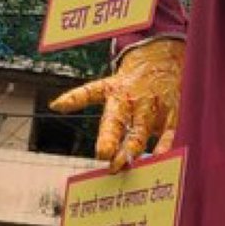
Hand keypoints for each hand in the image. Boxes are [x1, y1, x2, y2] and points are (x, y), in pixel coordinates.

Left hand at [49, 37, 183, 171]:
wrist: (163, 60)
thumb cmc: (129, 81)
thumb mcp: (105, 85)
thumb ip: (81, 97)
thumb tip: (54, 105)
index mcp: (113, 91)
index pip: (90, 92)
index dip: (74, 99)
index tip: (59, 106)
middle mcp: (130, 99)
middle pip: (117, 120)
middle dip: (109, 138)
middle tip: (103, 156)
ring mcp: (151, 107)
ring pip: (139, 131)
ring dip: (130, 149)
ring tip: (121, 165)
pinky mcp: (170, 115)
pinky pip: (168, 133)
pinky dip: (164, 145)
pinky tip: (159, 157)